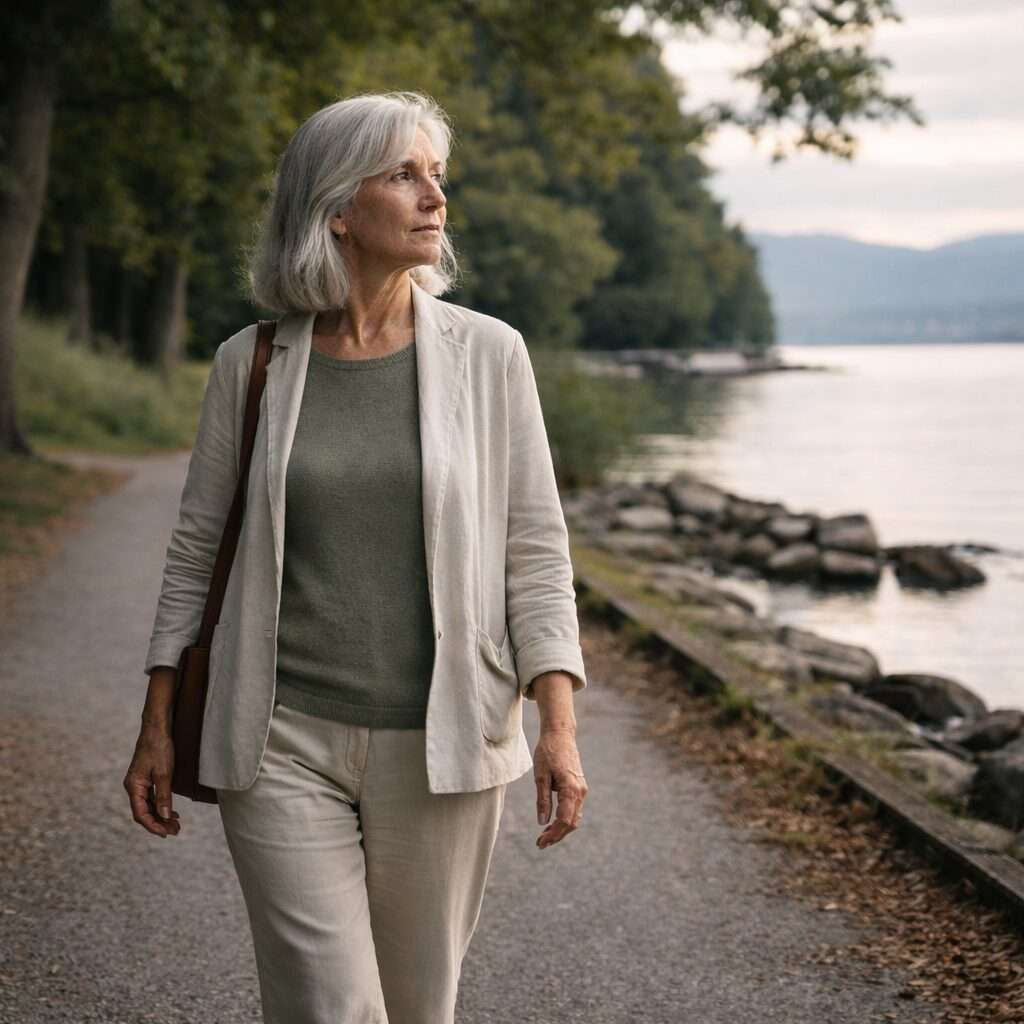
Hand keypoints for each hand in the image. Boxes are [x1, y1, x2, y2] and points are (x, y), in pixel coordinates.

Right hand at [123, 723, 181, 837]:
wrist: (157, 727)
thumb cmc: (159, 747)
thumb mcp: (164, 772)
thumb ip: (164, 795)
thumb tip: (165, 816)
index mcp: (133, 786)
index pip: (141, 814)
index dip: (153, 825)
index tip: (167, 833)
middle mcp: (133, 786)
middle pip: (144, 812)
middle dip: (159, 823)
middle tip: (176, 831)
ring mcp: (139, 782)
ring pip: (148, 806)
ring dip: (161, 816)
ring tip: (176, 824)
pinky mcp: (146, 778)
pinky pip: (151, 797)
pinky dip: (161, 806)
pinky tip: (171, 811)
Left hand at [533, 728, 587, 848]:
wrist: (560, 733)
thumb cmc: (548, 751)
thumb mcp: (540, 776)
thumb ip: (542, 800)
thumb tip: (542, 822)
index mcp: (571, 789)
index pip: (564, 820)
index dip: (554, 834)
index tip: (541, 843)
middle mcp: (580, 791)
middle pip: (571, 822)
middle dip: (557, 835)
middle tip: (540, 843)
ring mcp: (581, 789)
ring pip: (574, 816)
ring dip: (560, 828)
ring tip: (543, 835)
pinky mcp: (578, 786)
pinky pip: (573, 808)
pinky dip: (564, 818)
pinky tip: (551, 821)